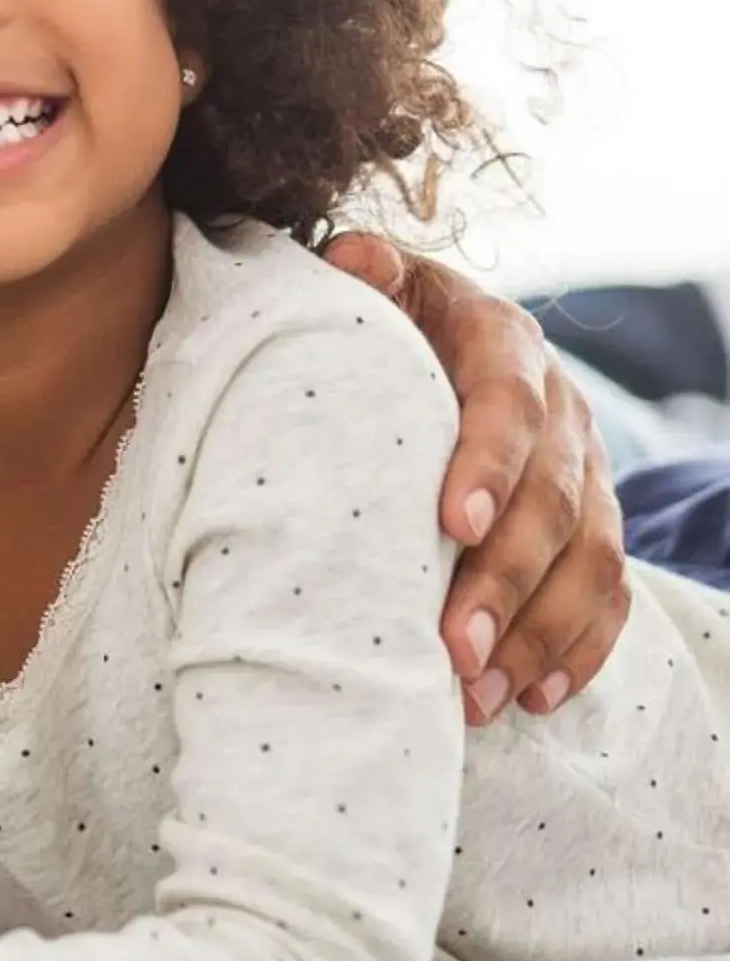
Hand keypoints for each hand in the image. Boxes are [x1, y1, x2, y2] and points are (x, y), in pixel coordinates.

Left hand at [324, 234, 630, 722]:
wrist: (444, 333)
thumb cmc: (389, 319)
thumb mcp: (379, 285)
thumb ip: (366, 277)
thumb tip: (352, 261)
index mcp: (503, 344)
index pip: (508, 405)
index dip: (489, 464)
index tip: (453, 525)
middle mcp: (560, 411)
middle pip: (553, 502)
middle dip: (506, 581)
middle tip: (454, 649)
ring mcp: (587, 473)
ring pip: (588, 561)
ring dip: (538, 635)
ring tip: (477, 697)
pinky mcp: (594, 526)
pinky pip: (607, 595)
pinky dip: (576, 651)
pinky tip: (530, 699)